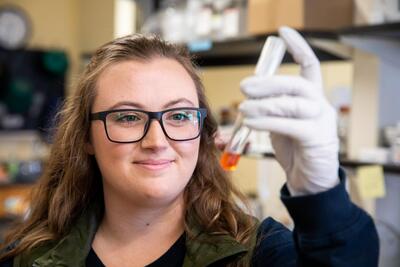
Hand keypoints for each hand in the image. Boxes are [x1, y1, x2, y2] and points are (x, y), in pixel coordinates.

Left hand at [239, 27, 338, 195]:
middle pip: (297, 84)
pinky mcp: (316, 138)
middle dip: (268, 83)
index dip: (299, 47)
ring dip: (264, 104)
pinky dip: (268, 122)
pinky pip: (291, 125)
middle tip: (244, 86)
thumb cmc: (294, 150)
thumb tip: (240, 106)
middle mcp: (320, 105)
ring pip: (293, 104)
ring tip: (243, 108)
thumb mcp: (278, 125)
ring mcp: (321, 121)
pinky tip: (251, 122)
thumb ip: (266, 112)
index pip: (310, 65)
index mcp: (312, 98)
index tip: (283, 33)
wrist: (310, 180)